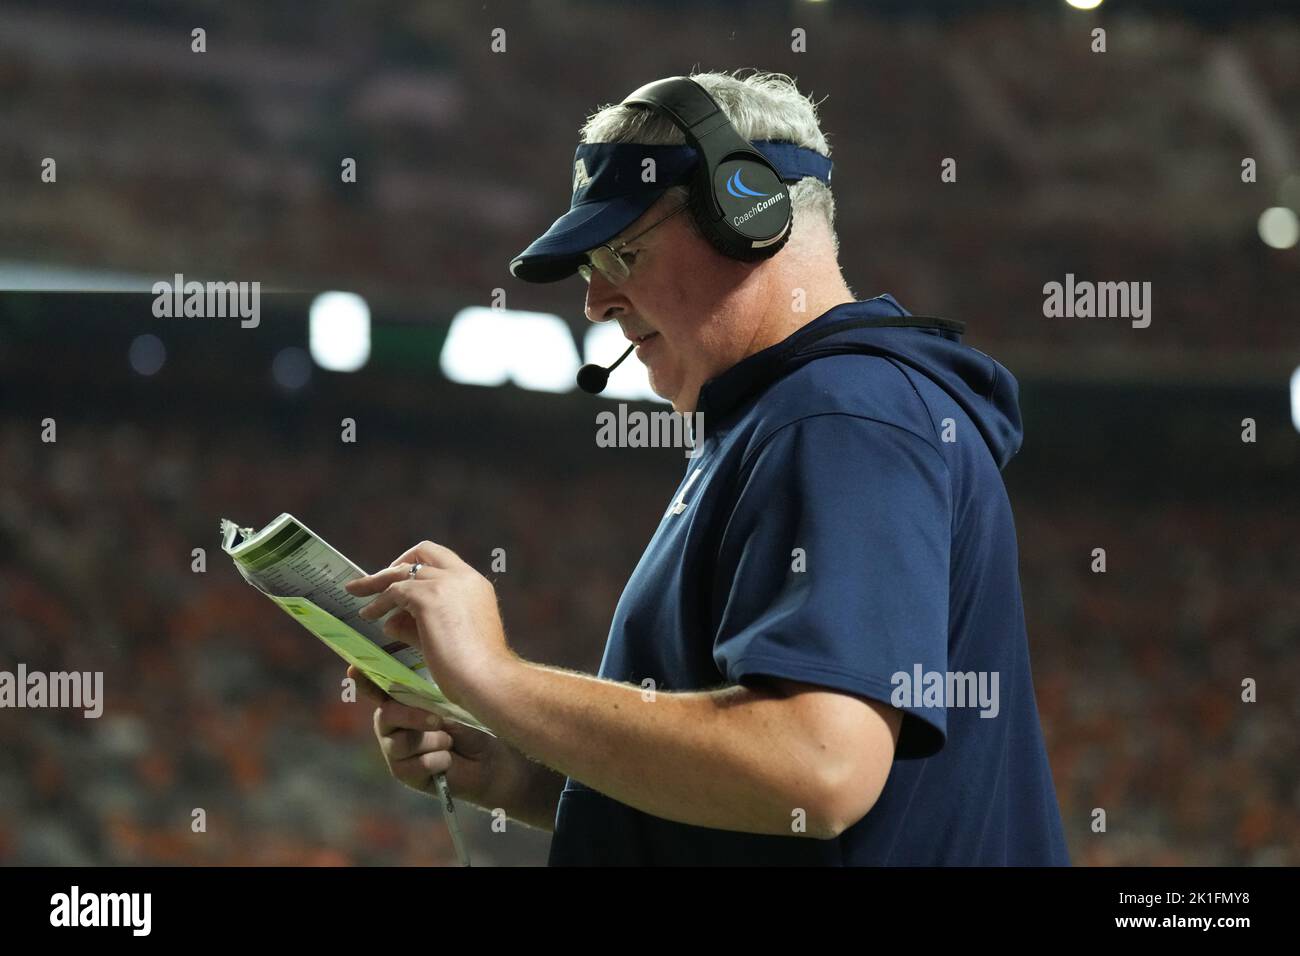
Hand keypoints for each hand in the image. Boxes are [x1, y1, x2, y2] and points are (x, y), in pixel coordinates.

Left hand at [345, 540, 510, 706]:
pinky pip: (395, 591)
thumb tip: (388, 621)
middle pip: (423, 553)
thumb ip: (416, 626)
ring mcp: (447, 584)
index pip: (444, 560)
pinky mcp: (429, 598)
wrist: (489, 680)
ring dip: (377, 581)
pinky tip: (368, 615)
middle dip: (395, 564)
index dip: (418, 565)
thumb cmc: (474, 670)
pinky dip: (378, 602)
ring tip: (356, 593)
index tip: (400, 579)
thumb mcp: (444, 639)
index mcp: (475, 585)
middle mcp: (463, 577)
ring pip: (403, 571)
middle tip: (373, 581)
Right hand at [349, 665, 504, 808]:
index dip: (363, 679)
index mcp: (400, 700)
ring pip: (402, 743)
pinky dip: (440, 760)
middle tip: (438, 720)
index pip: (376, 687)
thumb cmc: (470, 723)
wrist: (489, 758)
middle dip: (413, 717)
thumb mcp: (450, 701)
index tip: (354, 670)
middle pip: (387, 715)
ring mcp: (394, 749)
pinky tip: (448, 760)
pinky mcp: (403, 773)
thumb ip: (427, 690)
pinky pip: (417, 764)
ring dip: (434, 741)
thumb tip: (418, 671)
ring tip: (449, 742)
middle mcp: (391, 723)